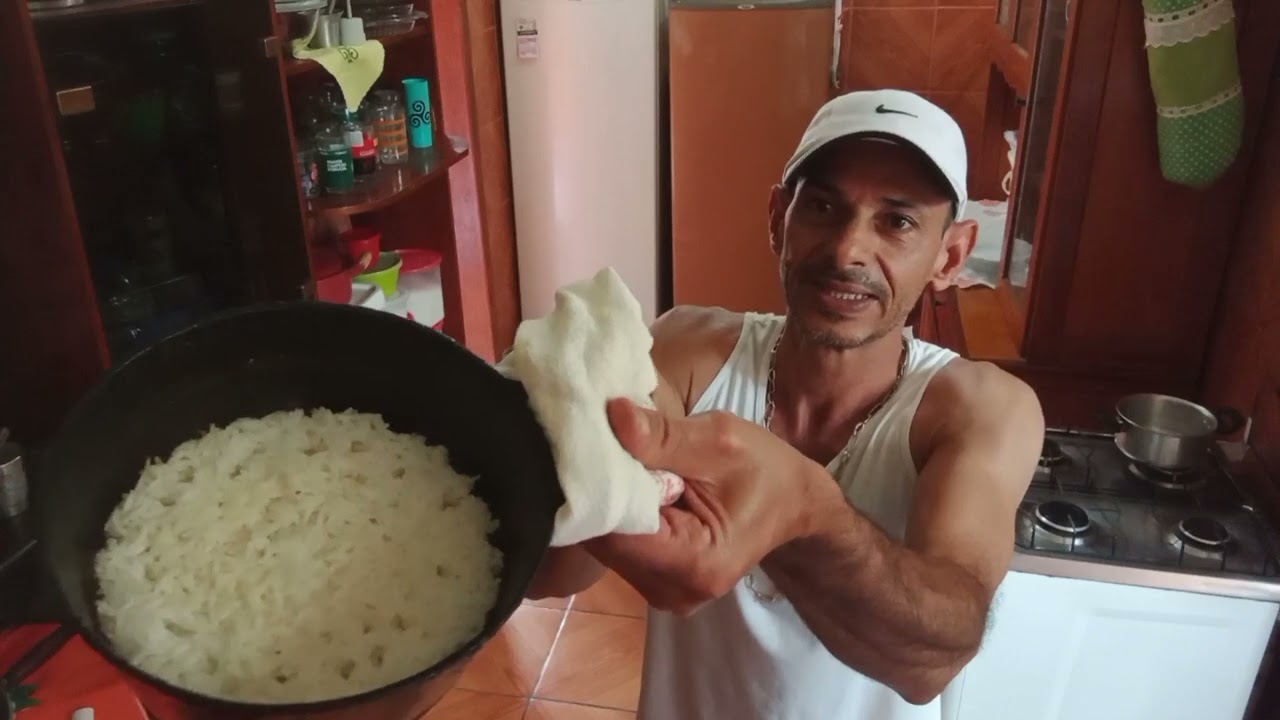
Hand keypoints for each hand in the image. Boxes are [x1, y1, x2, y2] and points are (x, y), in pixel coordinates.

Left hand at [586, 398, 831, 614]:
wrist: (793, 502)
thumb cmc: (764, 470)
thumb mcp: (720, 440)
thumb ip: (664, 435)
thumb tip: (614, 415)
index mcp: (694, 564)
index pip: (614, 531)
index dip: (596, 488)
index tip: (585, 446)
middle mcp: (672, 592)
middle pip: (605, 541)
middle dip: (598, 493)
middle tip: (596, 446)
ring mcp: (661, 592)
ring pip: (606, 544)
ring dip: (607, 502)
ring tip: (619, 463)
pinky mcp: (654, 580)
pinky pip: (619, 545)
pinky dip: (619, 513)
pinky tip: (632, 486)